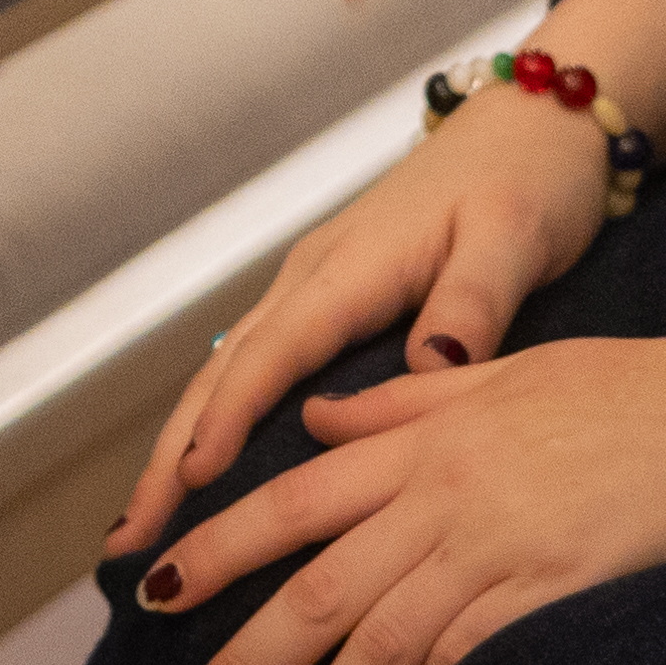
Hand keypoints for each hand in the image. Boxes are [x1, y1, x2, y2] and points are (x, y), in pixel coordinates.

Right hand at [103, 78, 622, 554]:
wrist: (536, 125)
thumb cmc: (529, 179)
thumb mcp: (513, 236)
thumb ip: (471, 302)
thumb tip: (425, 370)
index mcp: (351, 268)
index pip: (273, 355)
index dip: (228, 419)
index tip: (191, 483)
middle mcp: (315, 278)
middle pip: (222, 374)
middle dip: (170, 456)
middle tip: (129, 539)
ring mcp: (317, 289)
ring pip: (228, 375)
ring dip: (181, 445)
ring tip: (143, 525)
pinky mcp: (333, 302)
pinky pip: (257, 370)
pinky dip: (217, 422)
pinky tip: (206, 471)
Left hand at [117, 287, 665, 664]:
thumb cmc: (636, 388)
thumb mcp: (506, 375)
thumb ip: (402, 408)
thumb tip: (315, 423)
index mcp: (425, 438)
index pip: (291, 502)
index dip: (217, 551)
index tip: (152, 596)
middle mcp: (443, 493)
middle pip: (317, 588)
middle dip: (243, 662)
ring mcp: (500, 544)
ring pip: (379, 641)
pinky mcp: (558, 589)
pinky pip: (470, 663)